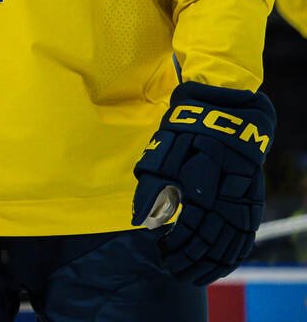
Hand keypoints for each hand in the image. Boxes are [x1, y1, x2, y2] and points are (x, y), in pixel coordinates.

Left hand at [132, 81, 273, 284]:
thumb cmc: (186, 133)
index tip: (159, 251)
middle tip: (171, 270)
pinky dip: (234, 257)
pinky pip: (245, 238)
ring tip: (192, 276)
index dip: (173, 245)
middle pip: (208, 243)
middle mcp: (225, 199)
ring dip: (211, 266)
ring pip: (229, 246)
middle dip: (189, 260)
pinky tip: (221, 267)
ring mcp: (242, 203)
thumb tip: (138, 221)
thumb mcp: (162, 154)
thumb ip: (151, 189)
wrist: (226, 114)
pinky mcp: (252, 203)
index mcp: (201, 185)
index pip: (188, 229)